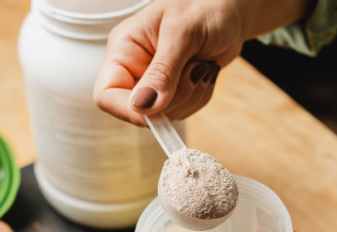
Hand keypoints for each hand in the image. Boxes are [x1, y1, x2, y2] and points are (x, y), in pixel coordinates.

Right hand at [93, 0, 245, 125]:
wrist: (230, 8)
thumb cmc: (205, 6)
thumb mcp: (182, 33)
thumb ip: (162, 71)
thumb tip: (143, 105)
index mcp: (124, 49)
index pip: (106, 94)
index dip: (129, 109)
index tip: (159, 107)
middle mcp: (135, 69)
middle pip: (139, 111)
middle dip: (173, 99)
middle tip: (195, 69)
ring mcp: (155, 83)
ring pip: (164, 115)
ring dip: (191, 96)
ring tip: (202, 65)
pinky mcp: (174, 91)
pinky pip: (182, 111)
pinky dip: (200, 96)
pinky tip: (205, 71)